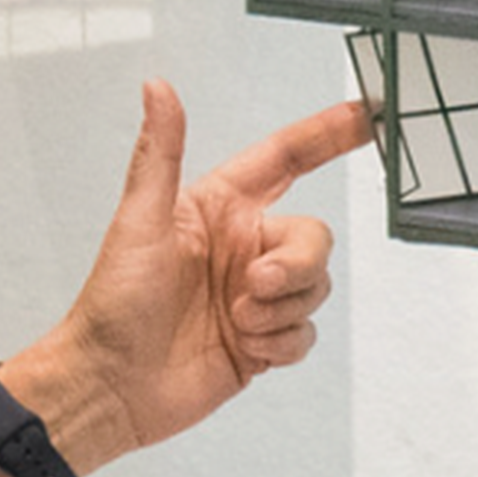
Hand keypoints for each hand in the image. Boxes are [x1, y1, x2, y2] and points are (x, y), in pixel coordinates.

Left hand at [4, 85, 372, 474]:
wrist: (112, 387)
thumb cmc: (112, 305)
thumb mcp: (139, 222)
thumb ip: (158, 153)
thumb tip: (158, 89)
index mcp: (218, 208)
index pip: (286, 159)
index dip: (328, 134)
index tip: (365, 115)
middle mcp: (242, 247)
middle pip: (313, 237)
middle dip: (293, 266)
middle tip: (252, 287)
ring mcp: (255, 295)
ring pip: (314, 287)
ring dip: (279, 310)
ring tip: (235, 321)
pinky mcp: (262, 339)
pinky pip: (305, 333)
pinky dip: (281, 342)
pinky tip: (246, 346)